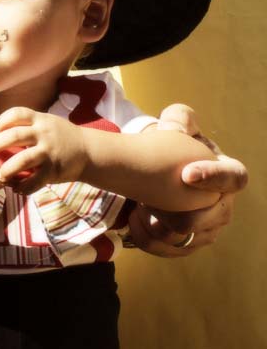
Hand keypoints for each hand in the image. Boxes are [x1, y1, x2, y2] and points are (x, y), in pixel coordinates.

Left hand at [0, 108, 86, 193]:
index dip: (1, 121)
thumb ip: (26, 125)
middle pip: (13, 136)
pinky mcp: (54, 170)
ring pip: (22, 160)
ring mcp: (49, 152)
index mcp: (40, 120)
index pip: (16, 114)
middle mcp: (44, 133)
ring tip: (0, 175)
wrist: (89, 151)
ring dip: (6, 169)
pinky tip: (17, 188)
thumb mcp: (46, 122)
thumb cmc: (60, 136)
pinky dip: (23, 186)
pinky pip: (35, 180)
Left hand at [129, 104, 247, 256]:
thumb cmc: (169, 149)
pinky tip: (133, 222)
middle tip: (148, 200)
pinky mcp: (188, 244)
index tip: (186, 174)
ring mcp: (208, 228)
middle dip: (176, 212)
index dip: (214, 177)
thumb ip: (179, 119)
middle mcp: (223, 205)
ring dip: (158, 227)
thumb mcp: (173, 129)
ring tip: (137, 209)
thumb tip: (178, 119)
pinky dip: (149, 240)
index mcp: (226, 173)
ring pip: (187, 238)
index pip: (235, 177)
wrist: (155, 172)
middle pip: (209, 218)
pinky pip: (172, 250)